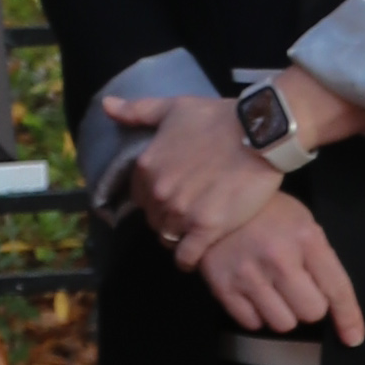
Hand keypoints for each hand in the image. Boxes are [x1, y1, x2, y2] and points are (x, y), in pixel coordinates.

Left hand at [105, 74, 364, 262]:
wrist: (258, 133)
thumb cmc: (217, 117)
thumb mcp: (172, 107)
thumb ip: (136, 111)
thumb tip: (106, 105)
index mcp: (147, 166)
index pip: (139, 196)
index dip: (155, 198)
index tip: (172, 196)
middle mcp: (158, 192)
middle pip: (154, 218)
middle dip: (167, 217)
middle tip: (188, 212)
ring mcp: (181, 212)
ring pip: (168, 237)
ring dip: (178, 236)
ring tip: (194, 231)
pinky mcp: (207, 228)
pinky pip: (186, 256)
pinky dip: (188, 259)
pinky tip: (196, 254)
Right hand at [195, 197, 364, 343]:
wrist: (212, 199)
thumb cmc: (266, 212)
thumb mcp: (302, 223)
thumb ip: (320, 260)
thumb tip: (335, 306)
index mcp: (305, 237)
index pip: (336, 288)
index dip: (348, 317)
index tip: (352, 338)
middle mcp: (279, 257)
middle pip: (310, 312)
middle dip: (307, 305)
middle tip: (296, 289)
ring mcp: (248, 273)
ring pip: (283, 323)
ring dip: (282, 313)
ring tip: (272, 290)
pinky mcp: (222, 285)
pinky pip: (251, 323)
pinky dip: (256, 314)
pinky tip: (252, 292)